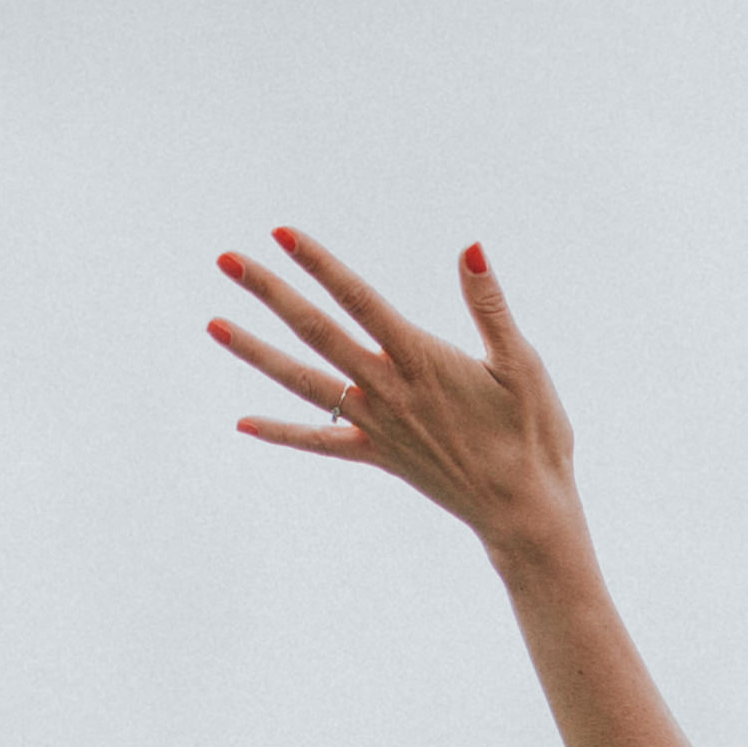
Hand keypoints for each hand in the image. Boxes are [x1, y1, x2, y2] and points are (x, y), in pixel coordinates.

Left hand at [215, 228, 581, 563]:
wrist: (526, 512)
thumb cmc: (534, 435)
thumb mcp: (522, 364)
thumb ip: (490, 305)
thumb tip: (471, 248)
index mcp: (421, 360)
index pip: (359, 300)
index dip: (320, 265)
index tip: (282, 234)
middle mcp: (388, 391)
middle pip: (316, 333)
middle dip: (270, 294)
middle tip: (226, 260)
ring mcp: (377, 426)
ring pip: (304, 382)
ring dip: (256, 353)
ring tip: (213, 324)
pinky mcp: (378, 456)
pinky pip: (320, 443)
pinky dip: (281, 433)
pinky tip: (242, 422)